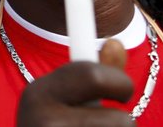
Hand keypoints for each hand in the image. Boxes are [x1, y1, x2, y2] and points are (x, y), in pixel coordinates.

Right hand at [16, 41, 133, 126]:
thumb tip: (115, 44)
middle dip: (124, 121)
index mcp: (38, 93)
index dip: (119, 82)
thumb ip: (89, 74)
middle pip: (120, 121)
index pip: (92, 74)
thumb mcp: (60, 98)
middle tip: (118, 121)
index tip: (123, 90)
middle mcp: (45, 121)